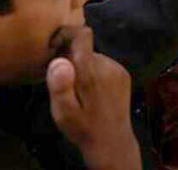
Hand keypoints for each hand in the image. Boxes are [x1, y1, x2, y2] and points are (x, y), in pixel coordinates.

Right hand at [47, 26, 139, 169]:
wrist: (112, 143)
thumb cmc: (83, 128)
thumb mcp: (64, 113)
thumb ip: (60, 86)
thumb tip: (59, 59)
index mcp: (91, 72)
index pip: (82, 35)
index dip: (66, 34)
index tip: (53, 46)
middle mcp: (107, 65)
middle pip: (84, 48)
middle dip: (70, 58)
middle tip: (61, 80)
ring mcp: (118, 69)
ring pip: (93, 57)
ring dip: (82, 67)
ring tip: (77, 90)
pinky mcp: (123, 74)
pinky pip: (103, 65)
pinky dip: (94, 72)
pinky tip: (91, 92)